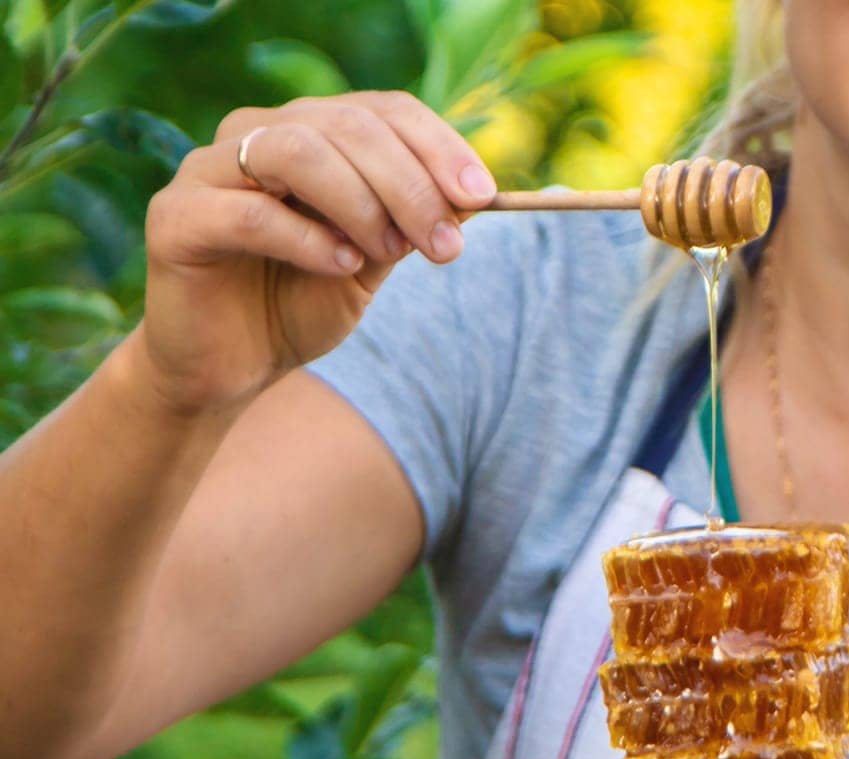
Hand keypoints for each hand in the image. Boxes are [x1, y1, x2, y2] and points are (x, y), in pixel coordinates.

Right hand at [134, 91, 496, 412]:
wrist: (227, 371)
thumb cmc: (294, 308)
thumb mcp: (369, 265)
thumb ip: (408, 227)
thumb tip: (471, 197)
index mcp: (308, 134)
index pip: (381, 110)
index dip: (436, 145)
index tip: (482, 195)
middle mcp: (256, 135)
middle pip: (346, 126)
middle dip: (408, 185)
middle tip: (443, 246)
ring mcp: (209, 170)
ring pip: (296, 151)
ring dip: (360, 202)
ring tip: (387, 254)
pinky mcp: (178, 218)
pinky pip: (250, 211)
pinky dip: (307, 238)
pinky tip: (340, 267)